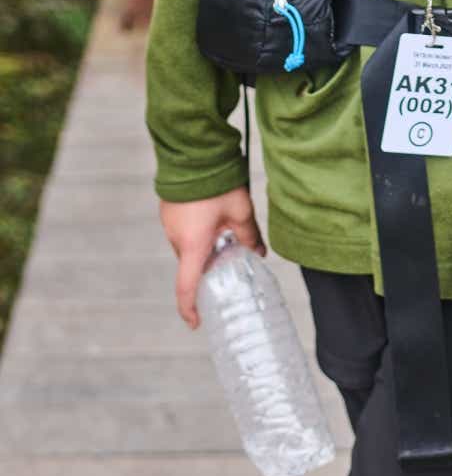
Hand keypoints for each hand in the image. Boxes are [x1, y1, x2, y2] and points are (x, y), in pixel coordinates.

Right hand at [159, 187, 264, 328]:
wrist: (193, 152)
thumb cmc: (216, 182)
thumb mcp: (240, 210)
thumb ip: (249, 235)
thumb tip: (260, 253)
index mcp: (192, 245)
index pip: (186, 287)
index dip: (190, 309)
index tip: (197, 322)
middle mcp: (176, 238)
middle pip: (192, 265)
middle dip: (209, 266)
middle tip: (229, 260)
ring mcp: (169, 224)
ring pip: (188, 247)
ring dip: (203, 246)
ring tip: (224, 231)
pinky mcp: (168, 212)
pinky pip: (183, 231)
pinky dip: (196, 233)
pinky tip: (211, 216)